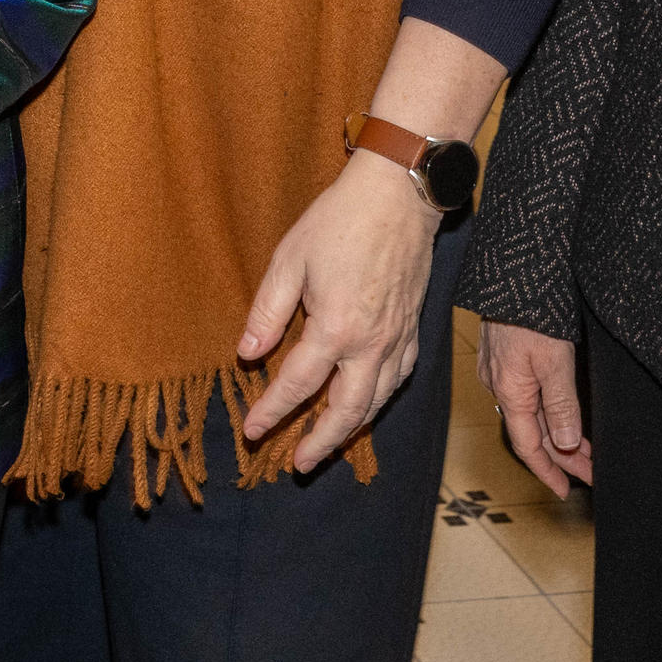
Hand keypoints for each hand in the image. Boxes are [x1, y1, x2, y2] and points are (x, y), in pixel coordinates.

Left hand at [236, 150, 441, 473]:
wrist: (399, 196)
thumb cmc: (339, 221)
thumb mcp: (289, 259)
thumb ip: (267, 312)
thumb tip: (246, 354)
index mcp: (336, 328)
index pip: (297, 385)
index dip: (271, 412)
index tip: (251, 431)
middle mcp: (372, 344)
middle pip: (346, 411)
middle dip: (320, 443)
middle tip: (297, 464)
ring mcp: (398, 340)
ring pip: (377, 402)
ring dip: (351, 429)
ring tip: (327, 445)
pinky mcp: (414, 330)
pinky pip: (398, 379)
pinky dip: (380, 401)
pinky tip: (366, 403)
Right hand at [481, 323, 592, 497]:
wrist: (512, 274)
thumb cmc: (532, 314)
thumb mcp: (555, 362)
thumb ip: (561, 405)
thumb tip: (565, 444)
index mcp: (511, 393)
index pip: (529, 447)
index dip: (549, 471)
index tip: (566, 490)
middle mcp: (500, 387)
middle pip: (532, 434)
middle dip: (562, 456)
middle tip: (591, 471)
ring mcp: (499, 372)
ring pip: (529, 415)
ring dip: (556, 434)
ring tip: (584, 448)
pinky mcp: (503, 358)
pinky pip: (525, 397)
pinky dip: (545, 413)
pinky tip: (559, 413)